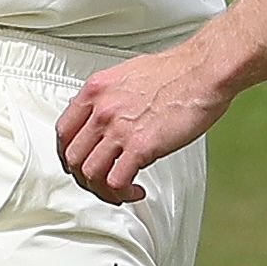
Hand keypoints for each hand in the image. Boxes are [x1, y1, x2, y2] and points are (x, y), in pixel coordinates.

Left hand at [60, 44, 236, 203]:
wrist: (203, 72)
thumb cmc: (176, 72)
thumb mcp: (127, 74)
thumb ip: (109, 95)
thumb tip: (101, 112)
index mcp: (95, 91)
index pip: (63, 132)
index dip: (68, 155)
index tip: (79, 164)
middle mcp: (102, 110)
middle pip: (73, 157)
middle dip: (85, 177)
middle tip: (100, 183)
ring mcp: (119, 129)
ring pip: (90, 174)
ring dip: (103, 190)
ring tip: (119, 191)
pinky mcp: (140, 146)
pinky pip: (116, 182)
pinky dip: (122, 193)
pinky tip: (135, 190)